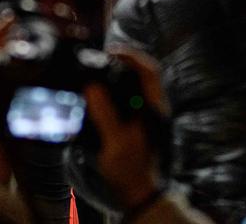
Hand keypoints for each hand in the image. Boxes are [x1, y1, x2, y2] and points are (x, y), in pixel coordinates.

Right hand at [85, 46, 167, 211]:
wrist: (139, 192)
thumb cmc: (131, 169)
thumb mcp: (115, 142)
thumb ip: (105, 114)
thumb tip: (91, 87)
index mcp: (153, 108)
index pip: (149, 70)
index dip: (131, 56)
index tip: (109, 52)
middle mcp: (154, 108)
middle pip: (143, 73)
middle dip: (122, 62)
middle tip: (99, 59)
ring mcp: (148, 115)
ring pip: (136, 84)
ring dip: (119, 74)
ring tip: (97, 72)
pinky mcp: (140, 123)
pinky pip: (129, 97)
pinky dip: (116, 89)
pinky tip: (100, 95)